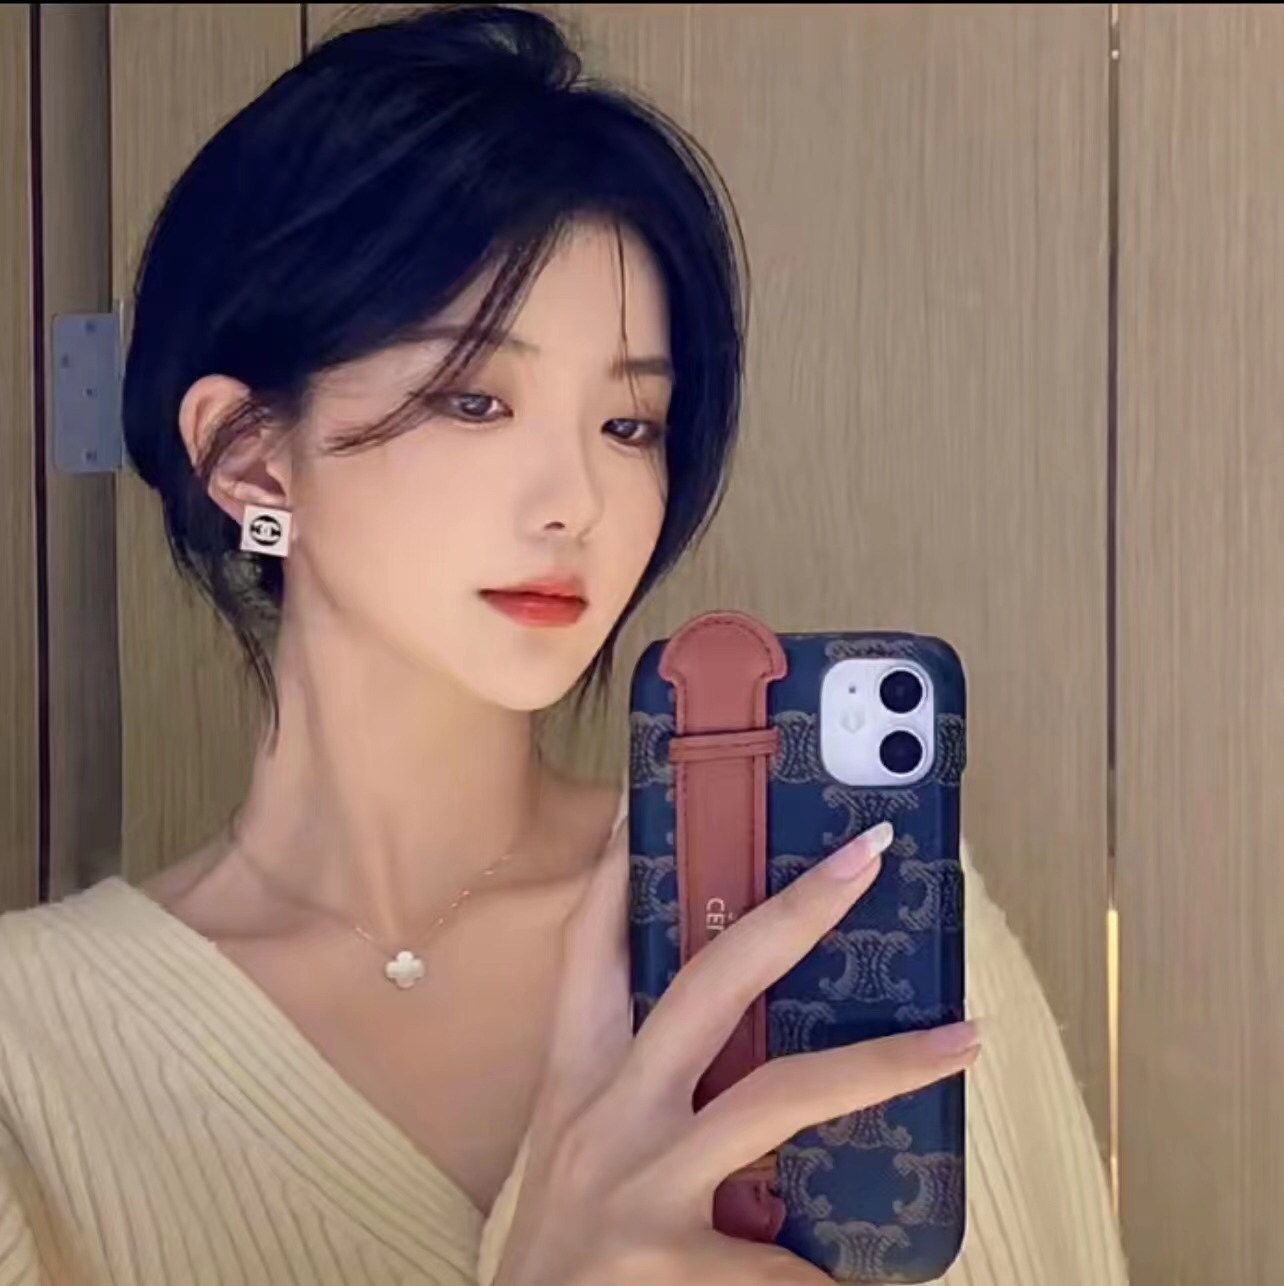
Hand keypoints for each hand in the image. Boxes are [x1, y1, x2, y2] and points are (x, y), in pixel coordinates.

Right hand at [494, 819, 979, 1285]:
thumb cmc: (556, 1258)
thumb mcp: (575, 1158)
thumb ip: (639, 1101)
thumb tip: (744, 1053)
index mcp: (576, 1085)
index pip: (588, 952)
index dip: (619, 873)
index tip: (650, 806)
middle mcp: (605, 1117)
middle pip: (708, 983)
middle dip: (794, 912)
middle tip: (868, 858)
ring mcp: (638, 1186)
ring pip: (781, 1095)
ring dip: (885, 1064)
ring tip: (964, 1038)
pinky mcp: (670, 1266)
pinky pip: (787, 1259)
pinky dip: (831, 1270)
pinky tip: (860, 1276)